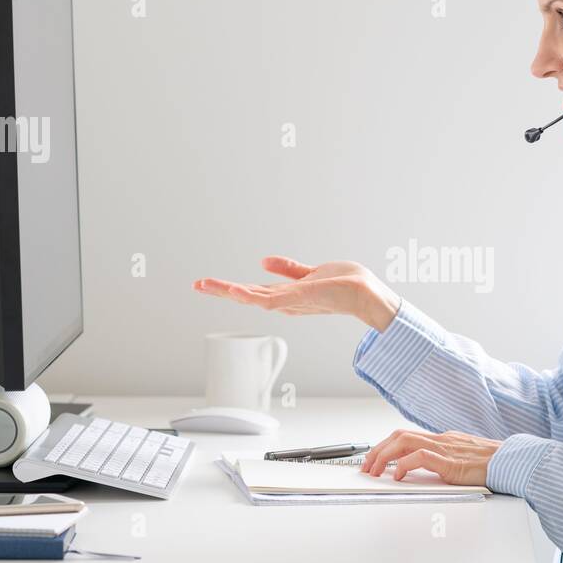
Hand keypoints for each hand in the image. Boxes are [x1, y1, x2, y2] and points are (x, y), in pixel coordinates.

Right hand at [193, 256, 401, 330]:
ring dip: (229, 291)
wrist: (366, 294)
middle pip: (247, 296)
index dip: (229, 288)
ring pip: (253, 298)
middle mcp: (286, 302)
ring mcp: (292, 302)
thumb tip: (263, 260)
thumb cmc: (344, 286)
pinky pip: (272, 300)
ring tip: (206, 285)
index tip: (206, 283)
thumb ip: (288, 269)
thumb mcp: (309, 273)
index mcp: (286, 296)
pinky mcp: (301, 298)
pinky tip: (238, 291)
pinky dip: (253, 296)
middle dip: (221, 290)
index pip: (252, 292)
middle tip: (196, 285)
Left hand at [360, 429, 501, 486]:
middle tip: (366, 467)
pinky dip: (404, 465)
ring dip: (383, 456)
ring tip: (374, 471)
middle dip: (377, 450)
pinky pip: (421, 457)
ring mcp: (446, 448)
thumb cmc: (495, 463)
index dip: (386, 446)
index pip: (407, 436)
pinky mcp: (451, 462)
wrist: (514, 461)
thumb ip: (446, 461)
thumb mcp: (465, 459)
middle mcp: (441, 439)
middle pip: (399, 435)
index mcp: (444, 439)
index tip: (374, 459)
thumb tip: (427, 471)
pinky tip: (398, 476)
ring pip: (404, 441)